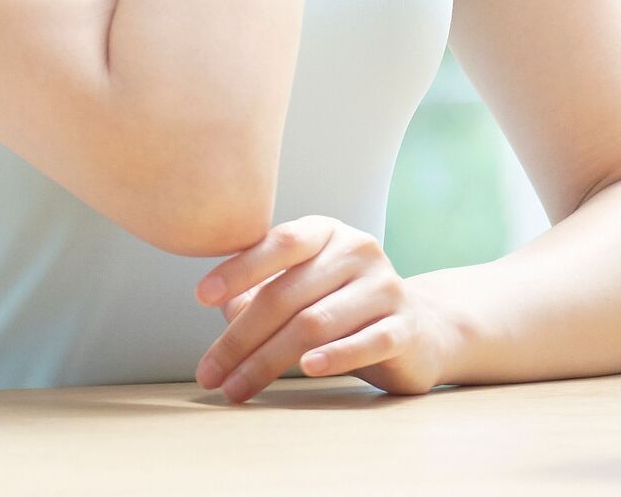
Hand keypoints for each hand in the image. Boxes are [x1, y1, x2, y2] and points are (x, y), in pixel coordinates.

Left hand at [190, 216, 453, 402]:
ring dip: (269, 360)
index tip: (201, 296)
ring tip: (237, 387)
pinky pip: (366, 342)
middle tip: (210, 373)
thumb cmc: (341, 307)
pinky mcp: (405, 327)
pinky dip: (335, 357)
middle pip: (288, 295)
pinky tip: (308, 369)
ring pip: (316, 323)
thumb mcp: (300, 289)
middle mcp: (358, 250)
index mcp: (326, 232)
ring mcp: (385, 287)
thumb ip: (260, 291)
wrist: (419, 329)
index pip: (280, 243)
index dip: (239, 269)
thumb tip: (218, 307)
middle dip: (241, 338)